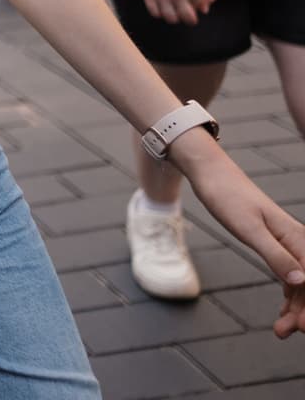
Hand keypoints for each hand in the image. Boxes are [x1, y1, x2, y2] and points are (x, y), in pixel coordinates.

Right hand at [138, 0, 216, 24]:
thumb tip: (204, 11)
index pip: (197, 12)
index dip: (194, 9)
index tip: (191, 2)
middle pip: (186, 20)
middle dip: (188, 19)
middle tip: (185, 13)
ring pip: (170, 19)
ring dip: (173, 17)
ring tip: (173, 9)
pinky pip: (156, 14)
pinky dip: (159, 12)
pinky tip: (161, 4)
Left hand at [178, 144, 304, 335]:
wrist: (212, 176)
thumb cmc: (228, 198)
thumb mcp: (249, 229)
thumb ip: (276, 255)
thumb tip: (302, 282)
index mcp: (298, 239)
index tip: (302, 326)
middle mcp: (299, 243)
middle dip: (304, 311)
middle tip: (285, 332)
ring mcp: (289, 245)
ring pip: (302, 284)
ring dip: (297, 308)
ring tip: (281, 330)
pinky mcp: (277, 246)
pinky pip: (292, 277)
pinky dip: (290, 296)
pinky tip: (283, 312)